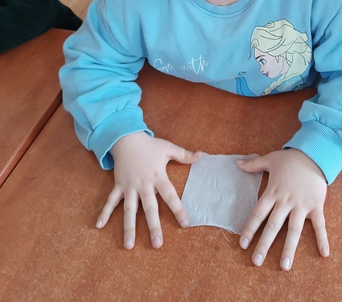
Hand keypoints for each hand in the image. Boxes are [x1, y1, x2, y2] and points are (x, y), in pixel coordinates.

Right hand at [96, 132, 201, 248]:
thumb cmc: (149, 145)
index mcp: (158, 176)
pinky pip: (111, 200)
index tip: (185, 224)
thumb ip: (184, 155)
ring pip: (129, 210)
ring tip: (129, 245)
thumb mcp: (168, 148)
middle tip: (157, 244)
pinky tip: (99, 225)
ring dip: (129, 227)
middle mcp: (143, 184)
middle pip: (149, 208)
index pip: (170, 195)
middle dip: (153, 226)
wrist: (126, 138)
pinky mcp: (118, 185)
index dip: (178, 209)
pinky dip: (105, 212)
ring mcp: (129, 186)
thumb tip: (201, 155)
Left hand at [237, 148, 328, 270]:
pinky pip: (319, 224)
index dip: (250, 228)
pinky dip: (322, 238)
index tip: (242, 244)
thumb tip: (237, 163)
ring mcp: (301, 205)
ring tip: (284, 266)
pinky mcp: (316, 205)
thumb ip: (254, 165)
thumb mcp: (270, 159)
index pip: (258, 213)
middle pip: (273, 225)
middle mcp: (286, 201)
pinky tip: (324, 254)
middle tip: (256, 261)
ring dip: (289, 248)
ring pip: (294, 229)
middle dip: (264, 244)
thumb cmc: (291, 158)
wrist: (314, 154)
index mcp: (273, 192)